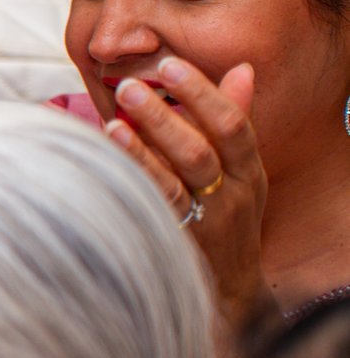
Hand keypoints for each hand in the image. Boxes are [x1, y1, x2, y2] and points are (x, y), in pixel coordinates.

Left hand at [102, 57, 268, 330]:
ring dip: (142, 150)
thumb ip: (236, 120)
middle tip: (129, 87)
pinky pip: (153, 212)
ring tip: (113, 122)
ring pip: (174, 182)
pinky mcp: (176, 245)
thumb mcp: (241, 173)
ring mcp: (205, 224)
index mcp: (249, 172)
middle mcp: (232, 197)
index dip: (203, 94)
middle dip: (165, 116)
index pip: (233, 126)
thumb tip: (240, 69)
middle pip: (200, 151)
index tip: (170, 65)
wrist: (227, 293)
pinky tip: (107, 164)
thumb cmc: (227, 220)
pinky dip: (131, 185)